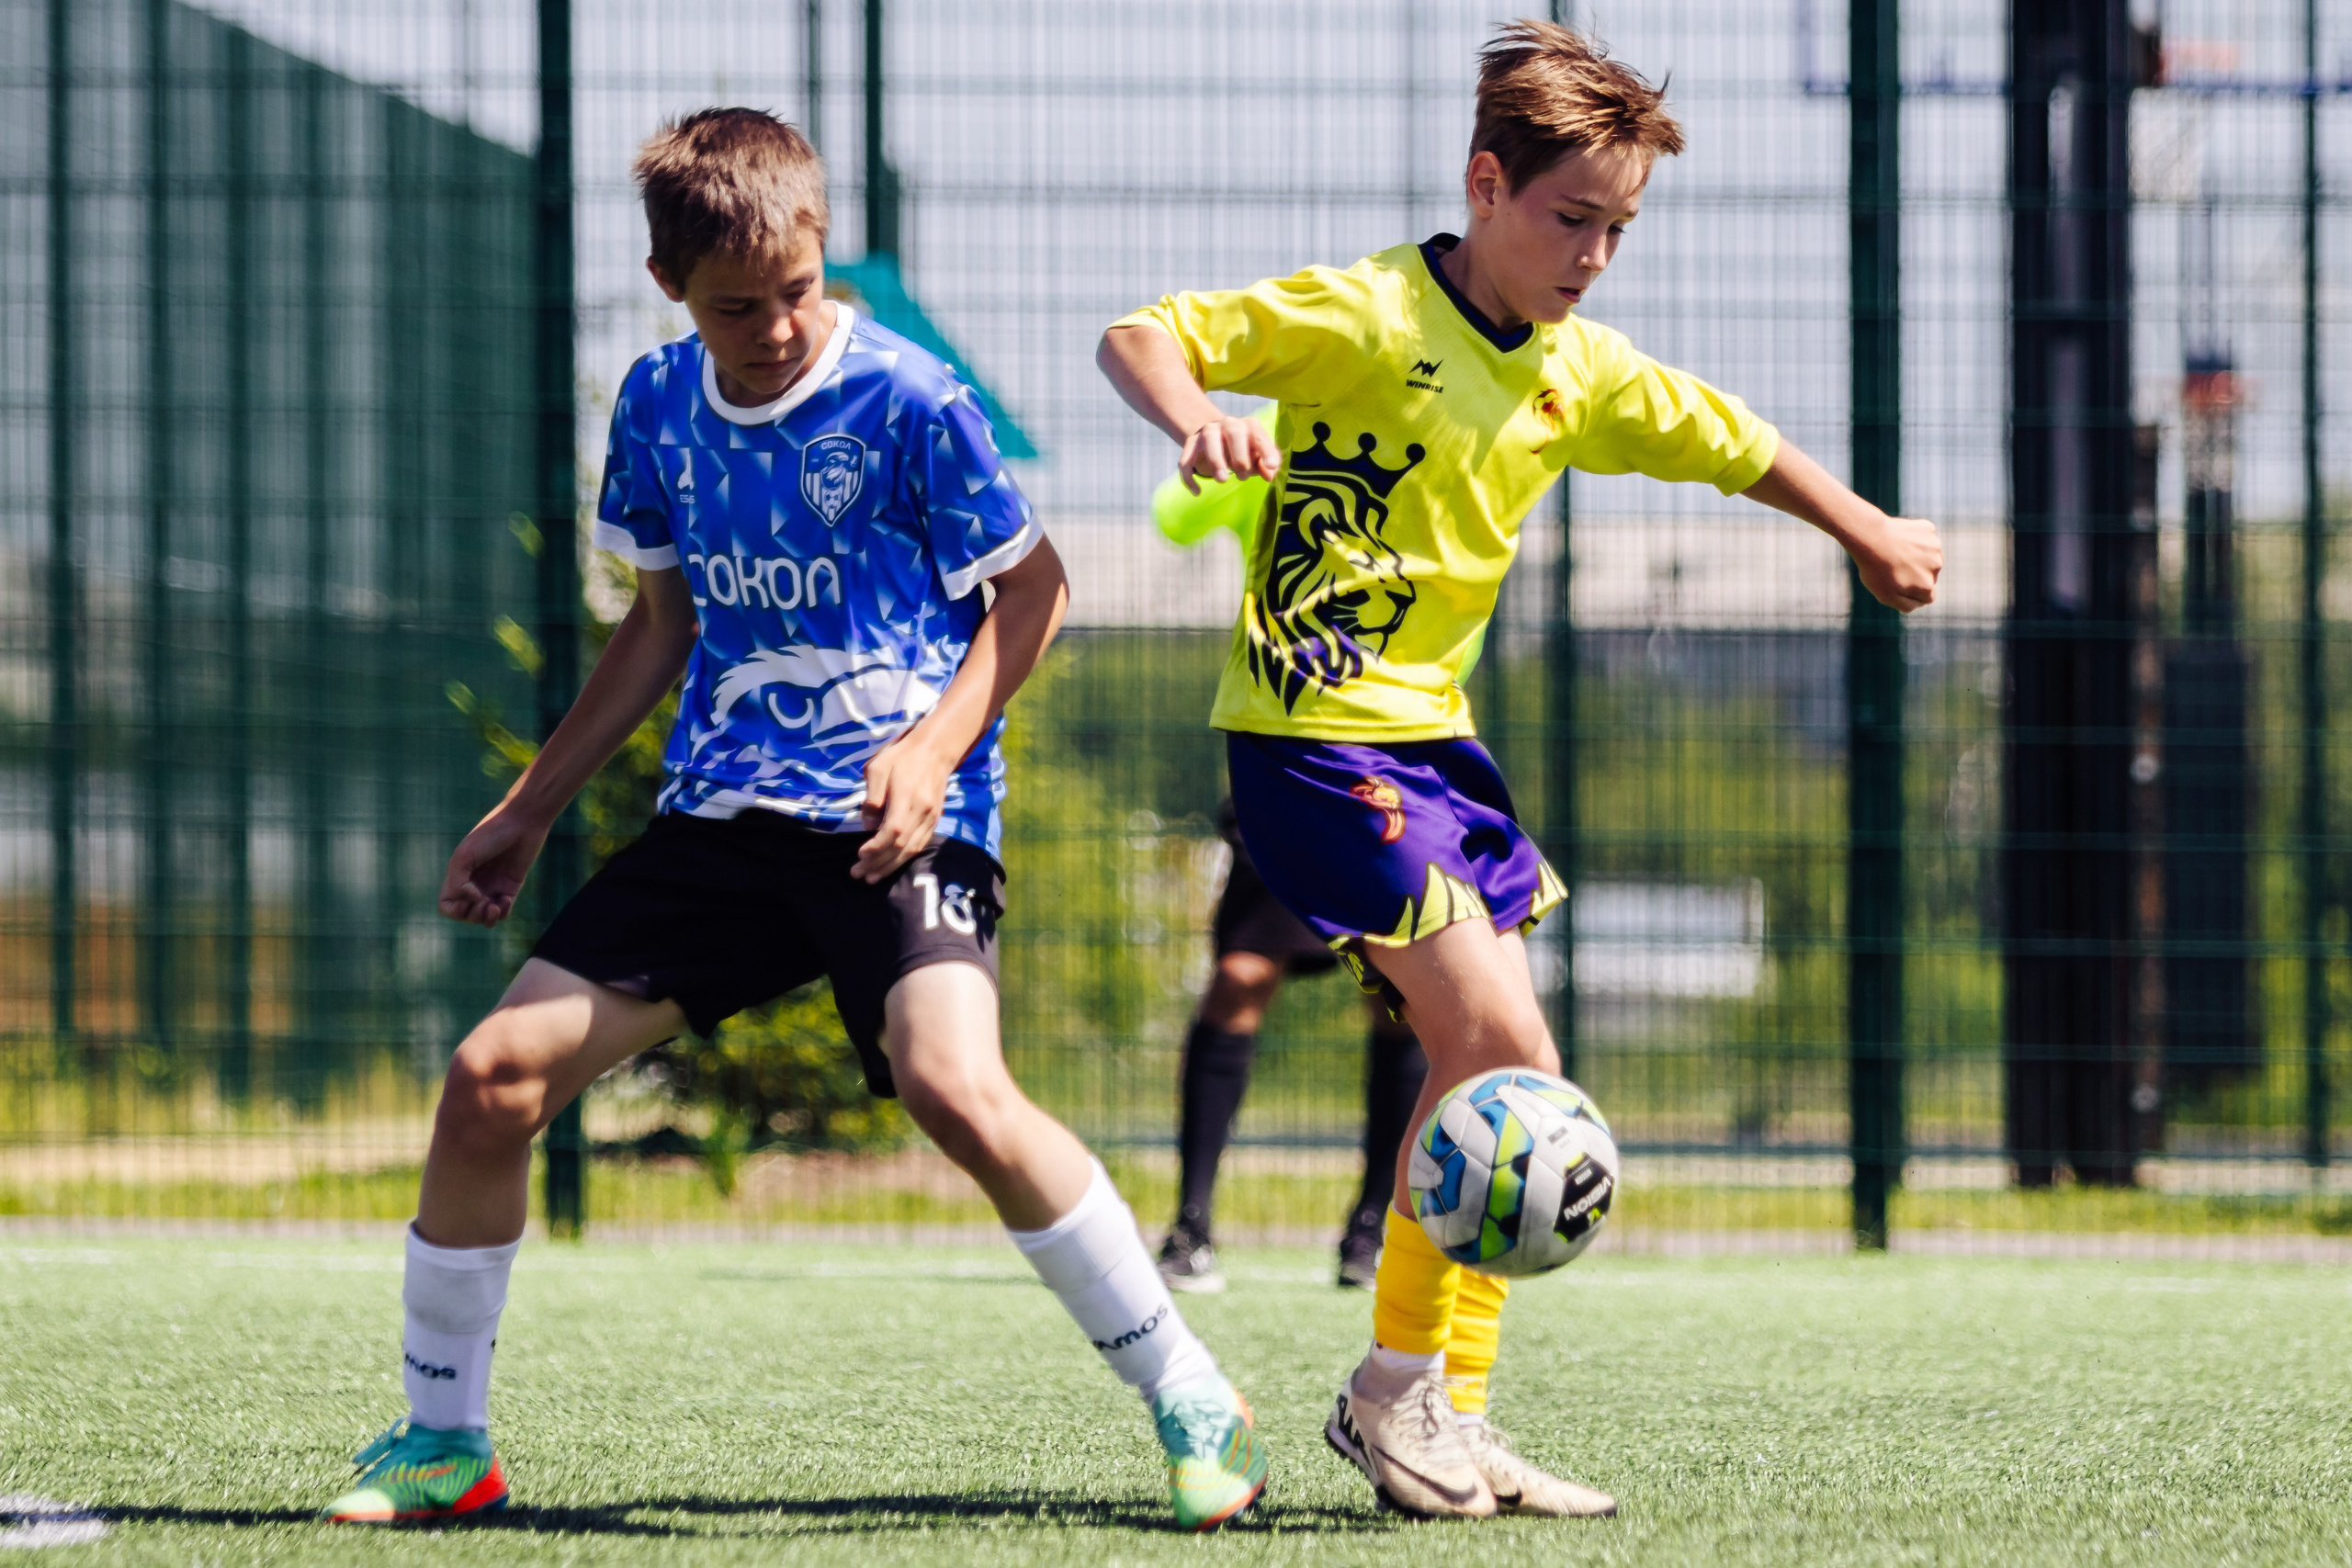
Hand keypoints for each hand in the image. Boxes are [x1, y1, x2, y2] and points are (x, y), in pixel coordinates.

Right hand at [438, 803, 551, 927]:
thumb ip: (457, 883)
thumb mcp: (464, 857)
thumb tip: (472, 901)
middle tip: (483, 901)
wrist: (522, 823)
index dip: (453, 910)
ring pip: (483, 917)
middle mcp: (473, 884)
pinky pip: (503, 912)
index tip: (466, 895)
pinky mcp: (510, 887)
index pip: (446, 905)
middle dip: (471, 916)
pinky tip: (506, 898)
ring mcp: (492, 887)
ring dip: (486, 918)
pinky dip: (503, 911)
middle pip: (464, 915)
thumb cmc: (490, 835)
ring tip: (494, 906)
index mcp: (458, 875)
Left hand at [856, 734, 950, 883]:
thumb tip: (868, 827)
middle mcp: (922, 811)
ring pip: (912, 849)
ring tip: (872, 876)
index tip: (859, 855)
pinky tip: (891, 864)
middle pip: (902, 846)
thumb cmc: (902, 757)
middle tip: (858, 874)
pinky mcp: (934, 820)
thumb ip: (872, 798)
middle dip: (879, 863)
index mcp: (907, 797)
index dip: (876, 848)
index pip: (893, 831)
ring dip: (891, 866)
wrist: (935, 750)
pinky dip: (904, 858)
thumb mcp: (878, 768)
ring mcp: (931, 818)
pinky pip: (920, 845)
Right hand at [1176, 415, 1280, 494]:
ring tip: (1223, 480)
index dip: (1266, 450)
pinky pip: (1186, 459)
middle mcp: (1228, 423)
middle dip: (1240, 457)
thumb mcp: (1256, 457)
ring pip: (1210, 441)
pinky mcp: (1191, 443)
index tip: (1271, 466)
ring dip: (1216, 461)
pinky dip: (1189, 477)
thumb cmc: (1243, 451)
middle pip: (1234, 434)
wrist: (1216, 438)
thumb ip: (1265, 466)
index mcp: (1248, 425)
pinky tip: (1197, 492)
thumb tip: (1269, 475)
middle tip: (1243, 477)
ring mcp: (1208, 431)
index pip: (1259, 435)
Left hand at [1853, 514, 1942, 612]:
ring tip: (1897, 553)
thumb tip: (1921, 603)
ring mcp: (1935, 547)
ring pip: (1929, 557)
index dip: (1913, 592)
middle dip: (1916, 574)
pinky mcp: (1929, 530)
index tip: (1899, 583)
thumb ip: (1907, 605)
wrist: (1869, 537)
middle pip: (1930, 576)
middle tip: (1894, 567)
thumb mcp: (1886, 596)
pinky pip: (1925, 539)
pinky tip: (1900, 539)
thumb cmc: (1875, 569)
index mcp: (1927, 587)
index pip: (1928, 597)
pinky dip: (1915, 540)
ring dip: (1918, 557)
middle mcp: (1936, 567)